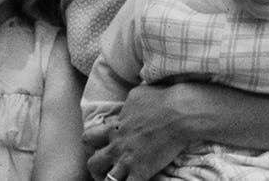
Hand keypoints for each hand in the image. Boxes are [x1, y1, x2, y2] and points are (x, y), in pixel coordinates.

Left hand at [86, 83, 200, 180]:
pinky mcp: (142, 172)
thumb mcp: (136, 96)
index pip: (88, 138)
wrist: (179, 112)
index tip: (100, 147)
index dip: (91, 145)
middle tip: (107, 170)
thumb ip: (128, 106)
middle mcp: (117, 146)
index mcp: (114, 128)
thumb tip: (129, 107)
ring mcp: (128, 161)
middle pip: (93, 163)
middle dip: (97, 169)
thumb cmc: (160, 99)